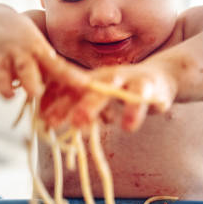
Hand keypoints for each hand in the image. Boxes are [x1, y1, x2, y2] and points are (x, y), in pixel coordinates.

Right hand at [0, 14, 87, 99]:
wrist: (1, 23)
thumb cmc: (31, 45)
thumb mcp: (48, 54)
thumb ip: (68, 73)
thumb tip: (97, 88)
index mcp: (40, 53)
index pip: (58, 67)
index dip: (70, 78)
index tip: (85, 87)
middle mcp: (20, 55)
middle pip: (27, 70)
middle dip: (31, 80)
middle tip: (36, 91)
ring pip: (0, 75)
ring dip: (2, 85)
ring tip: (5, 94)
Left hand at [40, 62, 177, 131]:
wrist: (159, 77)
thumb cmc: (122, 91)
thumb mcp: (98, 96)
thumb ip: (77, 106)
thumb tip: (46, 120)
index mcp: (93, 80)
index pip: (72, 90)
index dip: (59, 103)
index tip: (44, 120)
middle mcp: (109, 78)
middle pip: (95, 89)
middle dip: (87, 105)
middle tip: (76, 123)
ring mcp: (130, 81)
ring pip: (122, 91)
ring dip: (124, 108)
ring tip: (117, 126)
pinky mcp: (150, 88)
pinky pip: (146, 98)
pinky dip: (140, 109)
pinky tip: (133, 125)